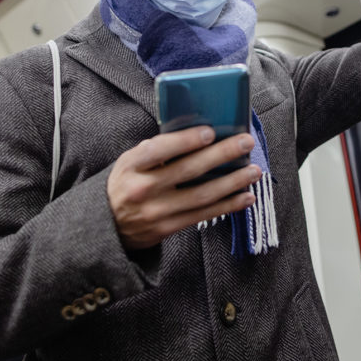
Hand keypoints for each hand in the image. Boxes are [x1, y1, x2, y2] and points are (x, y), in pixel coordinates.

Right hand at [107, 126, 261, 249]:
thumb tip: (198, 134)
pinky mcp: (167, 228)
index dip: (185, 141)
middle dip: (221, 155)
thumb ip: (157, 150)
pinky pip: (203, 215)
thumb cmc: (127, 183)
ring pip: (201, 196)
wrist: (107, 225)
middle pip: (187, 170)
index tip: (210, 132)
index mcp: (131, 166)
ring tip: (253, 171)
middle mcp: (142, 189)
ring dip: (232, 182)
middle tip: (245, 143)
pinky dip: (228, 205)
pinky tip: (246, 197)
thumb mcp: (130, 162)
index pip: (158, 150)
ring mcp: (156, 212)